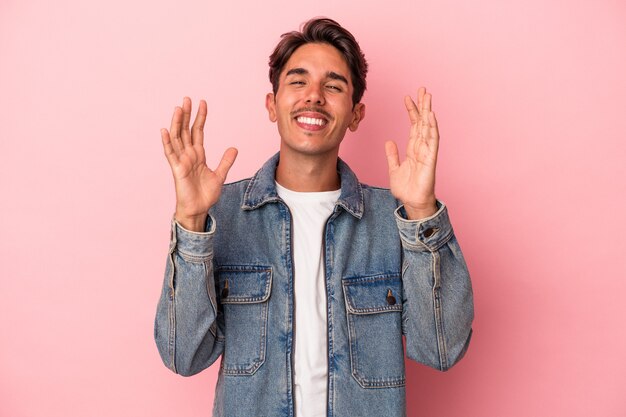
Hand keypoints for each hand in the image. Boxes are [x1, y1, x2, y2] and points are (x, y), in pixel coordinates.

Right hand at [161, 97, 237, 230]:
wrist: (198, 209)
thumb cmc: (205, 195)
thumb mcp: (220, 175)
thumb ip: (226, 161)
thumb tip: (234, 148)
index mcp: (198, 155)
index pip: (198, 131)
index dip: (200, 117)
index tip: (202, 103)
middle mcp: (188, 155)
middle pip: (186, 131)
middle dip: (187, 115)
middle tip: (187, 99)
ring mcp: (181, 161)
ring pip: (177, 138)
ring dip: (177, 123)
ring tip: (178, 108)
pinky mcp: (177, 169)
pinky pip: (170, 153)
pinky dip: (167, 142)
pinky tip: (165, 130)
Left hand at [385, 87, 438, 219]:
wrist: (412, 202)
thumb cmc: (406, 188)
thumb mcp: (394, 169)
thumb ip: (392, 155)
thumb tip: (389, 142)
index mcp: (413, 149)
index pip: (413, 126)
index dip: (411, 111)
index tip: (408, 97)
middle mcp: (422, 147)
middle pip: (423, 122)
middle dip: (422, 106)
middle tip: (422, 89)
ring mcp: (427, 152)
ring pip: (429, 127)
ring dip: (428, 111)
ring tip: (428, 96)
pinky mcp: (431, 158)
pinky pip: (432, 140)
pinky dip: (432, 127)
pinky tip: (431, 116)